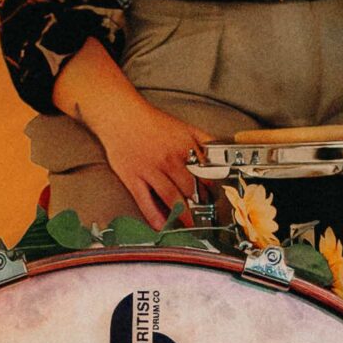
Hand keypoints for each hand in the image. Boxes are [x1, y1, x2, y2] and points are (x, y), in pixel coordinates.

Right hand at [85, 95, 210, 224]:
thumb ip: (204, 142)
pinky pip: (146, 203)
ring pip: (172, 198)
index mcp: (184, 148)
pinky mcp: (133, 179)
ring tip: (190, 226)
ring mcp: (150, 171)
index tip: (215, 199)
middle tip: (204, 215)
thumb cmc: (151, 122)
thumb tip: (221, 156)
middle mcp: (169, 161)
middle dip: (200, 205)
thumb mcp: (184, 127)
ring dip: (183, 216)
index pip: (206, 174)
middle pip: (191, 189)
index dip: (212, 189)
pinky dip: (155, 217)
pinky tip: (163, 226)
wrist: (121, 117)